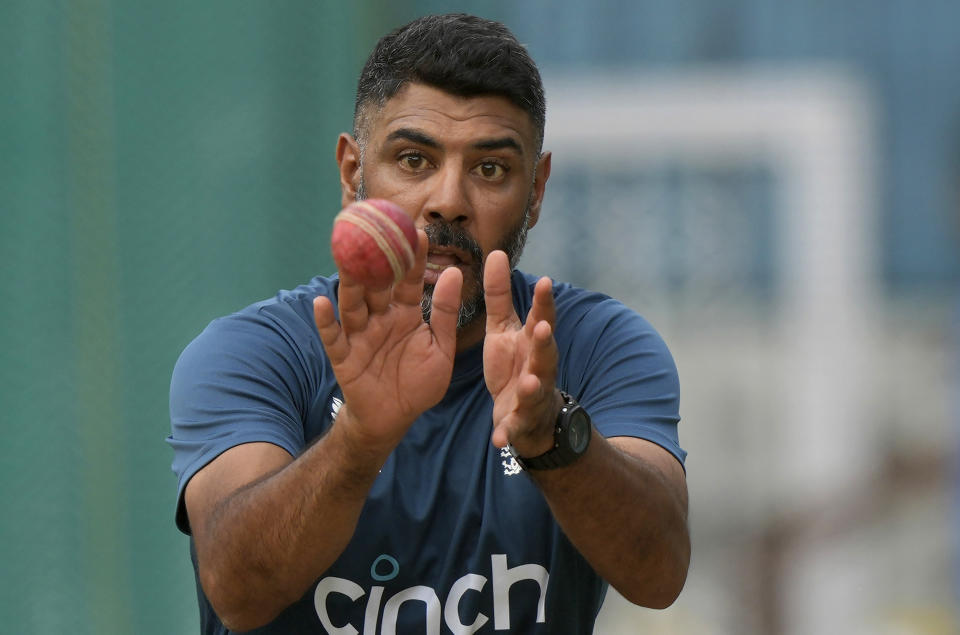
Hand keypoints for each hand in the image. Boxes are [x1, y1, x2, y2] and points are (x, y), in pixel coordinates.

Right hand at [314, 230, 462, 449]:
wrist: (394, 419)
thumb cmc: (418, 383)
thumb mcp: (441, 348)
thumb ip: (446, 314)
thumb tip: (455, 273)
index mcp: (405, 314)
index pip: (408, 280)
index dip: (413, 257)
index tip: (417, 230)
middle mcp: (380, 319)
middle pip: (376, 285)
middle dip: (375, 259)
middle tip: (375, 229)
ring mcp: (360, 336)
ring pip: (353, 305)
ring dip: (349, 282)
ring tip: (346, 258)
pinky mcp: (344, 358)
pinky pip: (334, 338)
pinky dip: (326, 322)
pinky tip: (320, 303)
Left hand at [482, 250, 562, 455]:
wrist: (528, 417)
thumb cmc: (516, 364)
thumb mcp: (504, 329)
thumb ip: (499, 295)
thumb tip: (497, 253)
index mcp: (533, 343)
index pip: (540, 319)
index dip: (543, 302)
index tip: (544, 281)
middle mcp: (539, 368)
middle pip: (546, 354)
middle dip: (545, 342)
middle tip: (544, 328)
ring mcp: (532, 396)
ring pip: (536, 391)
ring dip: (534, 387)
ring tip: (530, 383)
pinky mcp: (519, 423)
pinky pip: (513, 429)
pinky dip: (507, 434)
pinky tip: (499, 440)